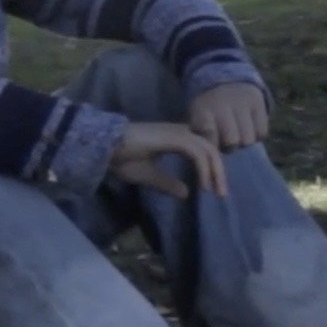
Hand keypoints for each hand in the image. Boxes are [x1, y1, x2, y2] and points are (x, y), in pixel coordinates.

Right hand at [110, 120, 225, 199]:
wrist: (105, 147)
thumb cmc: (121, 158)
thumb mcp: (148, 175)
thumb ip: (167, 182)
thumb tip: (186, 193)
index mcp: (173, 138)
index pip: (202, 150)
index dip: (211, 168)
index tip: (212, 189)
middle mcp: (179, 132)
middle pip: (210, 149)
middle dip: (219, 172)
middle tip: (221, 194)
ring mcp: (177, 133)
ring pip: (208, 150)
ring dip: (216, 172)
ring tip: (216, 192)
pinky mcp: (174, 138)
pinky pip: (198, 153)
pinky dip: (204, 169)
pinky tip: (203, 185)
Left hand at [188, 82, 269, 150]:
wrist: (225, 81)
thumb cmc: (208, 110)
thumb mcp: (196, 118)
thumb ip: (200, 137)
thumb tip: (209, 161)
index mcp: (202, 108)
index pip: (208, 133)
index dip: (212, 144)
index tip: (212, 143)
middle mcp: (222, 103)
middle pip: (231, 142)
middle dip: (229, 147)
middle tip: (225, 141)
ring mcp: (241, 102)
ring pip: (248, 140)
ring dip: (243, 142)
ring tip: (237, 134)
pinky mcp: (258, 102)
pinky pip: (262, 133)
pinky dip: (257, 135)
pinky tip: (249, 128)